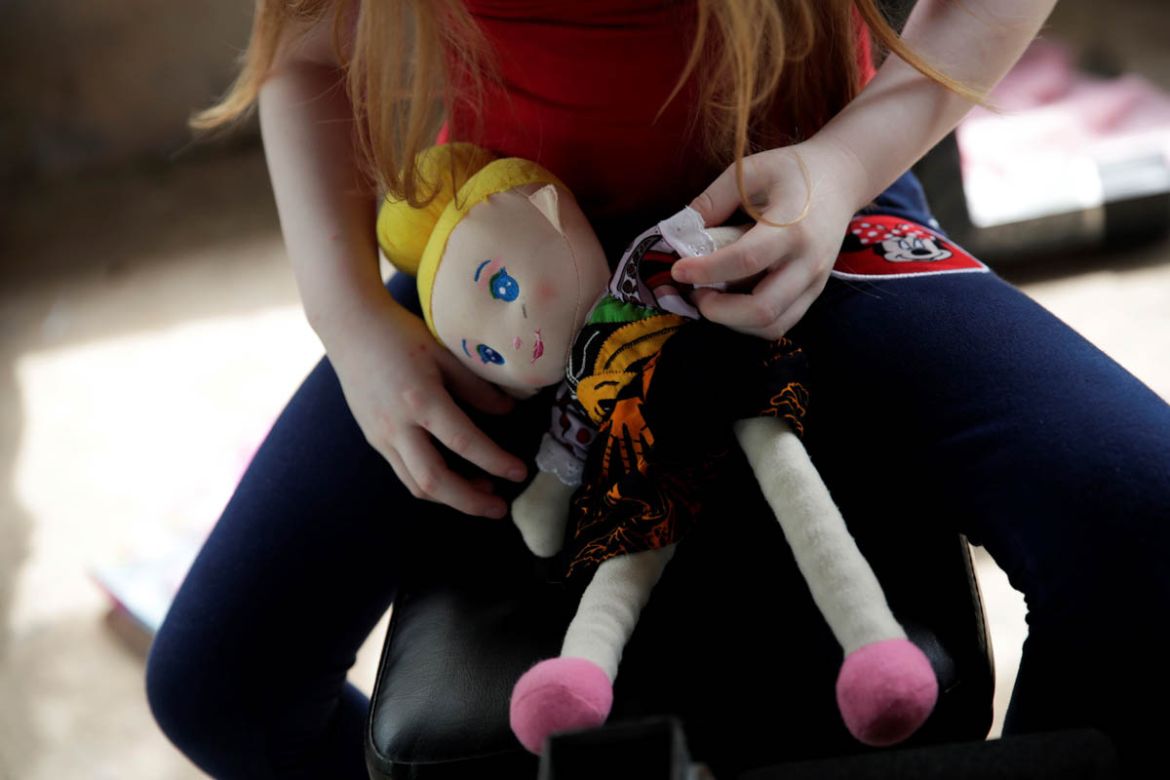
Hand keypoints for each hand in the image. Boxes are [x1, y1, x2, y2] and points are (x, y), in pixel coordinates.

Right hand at [323, 292, 528, 517]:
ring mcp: (381, 436)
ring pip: (416, 484)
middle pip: (433, 480)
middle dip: (470, 502)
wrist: (350, 327)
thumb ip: (477, 388)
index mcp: (420, 400)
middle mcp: (397, 425)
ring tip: (484, 493)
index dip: (495, 462)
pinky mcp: (374, 439)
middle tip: (500, 508)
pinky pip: (405, 472)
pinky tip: (454, 477)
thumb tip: (508, 413)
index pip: (464, 442)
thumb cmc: (401, 334)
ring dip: (451, 497)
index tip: (519, 473)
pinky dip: (432, 483)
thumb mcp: (446, 355)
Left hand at [671, 136, 866, 339]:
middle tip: (695, 294)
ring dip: (733, 322)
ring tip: (711, 300)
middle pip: (762, 309)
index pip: (745, 260)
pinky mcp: (814, 292)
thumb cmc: (792, 171)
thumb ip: (712, 199)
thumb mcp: (749, 171)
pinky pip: (781, 323)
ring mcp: (814, 281)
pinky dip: (750, 323)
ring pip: (772, 325)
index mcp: (791, 227)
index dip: (705, 271)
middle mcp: (807, 261)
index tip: (678, 269)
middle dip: (718, 311)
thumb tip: (679, 233)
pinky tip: (732, 303)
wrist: (842, 178)